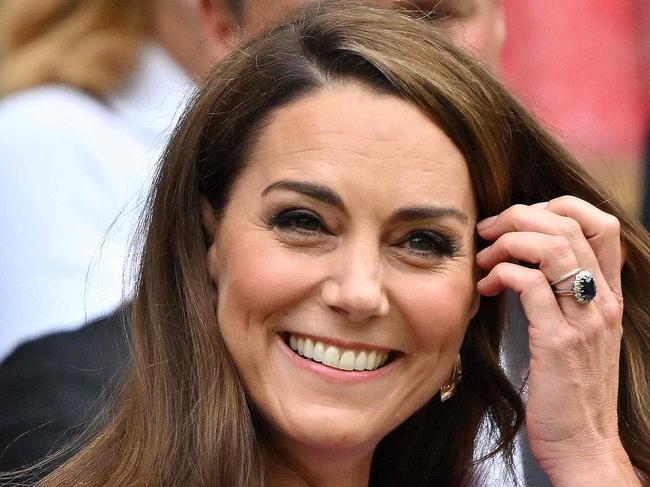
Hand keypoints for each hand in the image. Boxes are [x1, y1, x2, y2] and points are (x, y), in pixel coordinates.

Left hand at [475, 196, 638, 485]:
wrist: (584, 446)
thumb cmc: (571, 390)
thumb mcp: (576, 334)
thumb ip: (560, 297)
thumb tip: (522, 264)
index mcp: (606, 295)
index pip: (599, 223)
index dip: (557, 206)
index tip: (520, 221)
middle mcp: (601, 300)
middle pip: (569, 224)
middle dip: (519, 216)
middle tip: (488, 231)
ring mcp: (584, 320)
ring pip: (551, 246)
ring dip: (507, 242)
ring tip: (483, 259)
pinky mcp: (557, 341)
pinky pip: (529, 284)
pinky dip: (501, 274)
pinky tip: (486, 287)